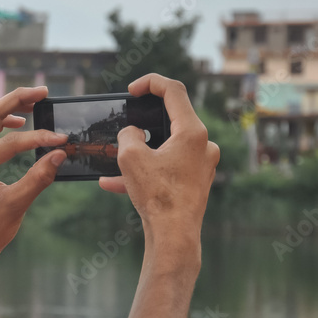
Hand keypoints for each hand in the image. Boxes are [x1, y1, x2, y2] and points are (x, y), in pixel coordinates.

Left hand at [0, 86, 67, 263]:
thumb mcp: (17, 205)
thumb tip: (60, 154)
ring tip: (35, 100)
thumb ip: (39, 178)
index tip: (61, 139)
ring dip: (9, 105)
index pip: (10, 142)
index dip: (38, 138)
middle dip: (16, 99)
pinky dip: (3, 119)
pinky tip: (21, 120)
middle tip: (43, 91)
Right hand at [99, 74, 219, 238]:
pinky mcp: (196, 181)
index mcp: (193, 132)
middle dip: (144, 122)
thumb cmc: (157, 196)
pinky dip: (146, 171)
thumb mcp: (130, 157)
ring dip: (139, 154)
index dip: (151, 83)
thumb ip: (129, 135)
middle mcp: (204, 144)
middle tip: (125, 125)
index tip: (132, 90)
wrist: (174, 235)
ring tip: (113, 165)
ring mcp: (202, 163)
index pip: (174, 91)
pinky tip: (116, 185)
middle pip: (171, 120)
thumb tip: (133, 134)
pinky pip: (167, 168)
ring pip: (165, 148)